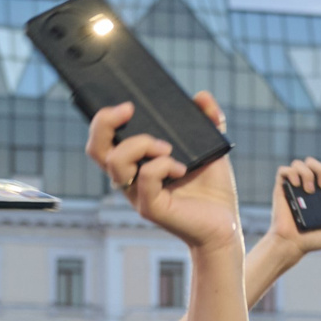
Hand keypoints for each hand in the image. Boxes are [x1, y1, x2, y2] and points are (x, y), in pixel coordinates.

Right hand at [87, 96, 241, 252]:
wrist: (224, 224)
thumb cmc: (212, 190)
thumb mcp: (211, 148)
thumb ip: (208, 120)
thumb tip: (202, 97)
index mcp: (136, 163)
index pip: (104, 140)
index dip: (104, 118)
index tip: (128, 104)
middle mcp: (131, 178)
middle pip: (96, 150)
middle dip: (104, 123)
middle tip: (129, 110)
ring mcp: (138, 194)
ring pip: (115, 162)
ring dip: (140, 144)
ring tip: (168, 148)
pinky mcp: (151, 208)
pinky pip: (144, 179)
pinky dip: (161, 166)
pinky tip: (181, 168)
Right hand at [264, 158, 320, 256]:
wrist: (292, 245)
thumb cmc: (313, 240)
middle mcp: (307, 186)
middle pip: (313, 162)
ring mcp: (293, 187)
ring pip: (299, 163)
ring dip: (306, 172)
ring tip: (309, 191)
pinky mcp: (281, 189)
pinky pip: (283, 170)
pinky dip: (291, 173)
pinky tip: (297, 185)